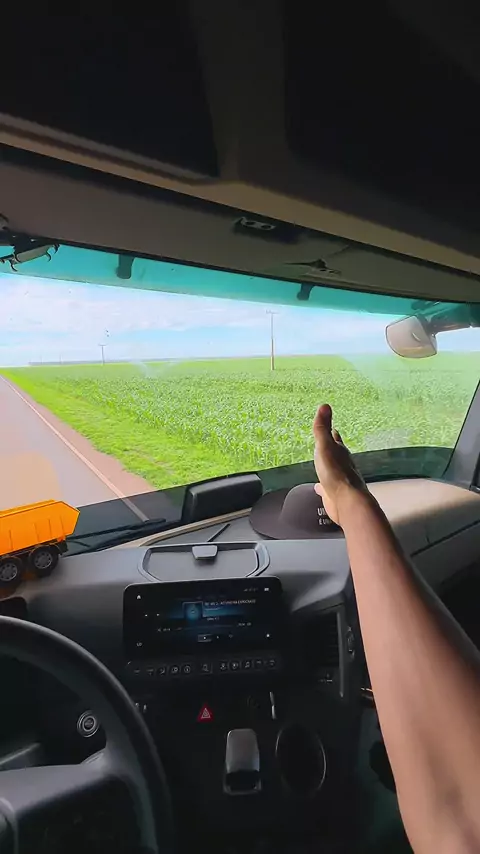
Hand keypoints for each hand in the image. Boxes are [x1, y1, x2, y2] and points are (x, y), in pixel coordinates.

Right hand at [313, 403, 366, 525]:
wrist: (346, 502)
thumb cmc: (336, 474)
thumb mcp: (325, 446)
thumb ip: (322, 428)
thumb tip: (325, 405)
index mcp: (340, 451)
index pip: (335, 438)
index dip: (332, 432)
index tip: (331, 426)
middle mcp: (341, 465)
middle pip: (336, 453)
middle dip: (332, 447)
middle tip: (327, 442)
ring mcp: (338, 480)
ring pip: (332, 470)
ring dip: (327, 465)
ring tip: (322, 463)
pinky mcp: (333, 494)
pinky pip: (326, 487)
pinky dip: (322, 485)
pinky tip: (319, 487)